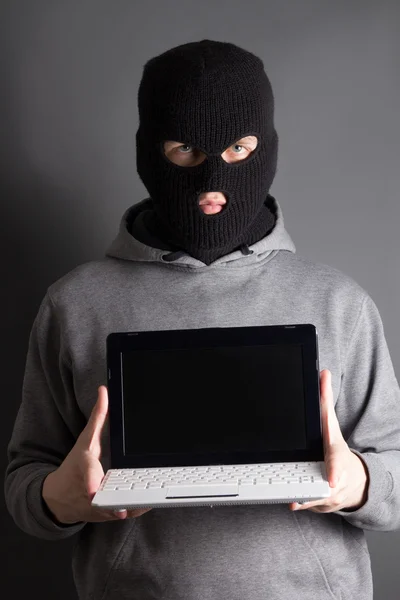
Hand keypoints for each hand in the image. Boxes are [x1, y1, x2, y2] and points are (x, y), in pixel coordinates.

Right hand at [42, 385, 150, 523]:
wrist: (59, 498)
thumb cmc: (73, 466)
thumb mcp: (85, 440)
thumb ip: (97, 416)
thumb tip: (104, 391)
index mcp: (85, 469)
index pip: (88, 475)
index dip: (92, 483)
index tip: (94, 491)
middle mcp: (91, 491)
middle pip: (111, 492)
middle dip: (126, 491)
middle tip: (145, 487)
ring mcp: (99, 506)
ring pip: (120, 504)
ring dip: (137, 499)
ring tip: (155, 490)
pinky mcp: (106, 514)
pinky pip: (125, 511)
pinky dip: (138, 505)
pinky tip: (153, 497)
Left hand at [289, 369, 368, 512]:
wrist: (354, 481)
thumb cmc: (337, 449)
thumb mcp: (332, 425)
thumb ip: (326, 400)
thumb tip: (323, 372)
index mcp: (337, 454)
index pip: (338, 462)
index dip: (334, 471)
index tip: (331, 480)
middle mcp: (336, 476)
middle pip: (323, 486)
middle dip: (311, 489)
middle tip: (295, 490)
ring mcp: (332, 493)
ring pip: (314, 498)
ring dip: (302, 497)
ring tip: (289, 496)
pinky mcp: (323, 503)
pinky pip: (308, 505)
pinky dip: (300, 503)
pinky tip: (289, 502)